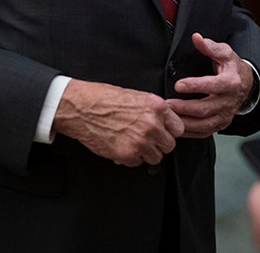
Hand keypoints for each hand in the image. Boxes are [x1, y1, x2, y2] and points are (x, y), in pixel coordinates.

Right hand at [52, 80, 183, 165]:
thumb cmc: (103, 99)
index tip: (162, 132)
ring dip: (145, 152)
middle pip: (169, 145)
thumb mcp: (136, 97)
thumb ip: (153, 111)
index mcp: (156, 107)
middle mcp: (152, 124)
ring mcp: (141, 141)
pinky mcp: (128, 154)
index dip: (168, 131)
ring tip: (131, 142)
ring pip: (156, 157)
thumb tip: (163, 123)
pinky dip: (130, 158)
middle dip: (158, 143)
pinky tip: (121, 146)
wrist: (81, 108)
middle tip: (144, 138)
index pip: (178, 128)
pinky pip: (138, 163)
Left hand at [168, 33, 253, 137]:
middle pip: (205, 108)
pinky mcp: (221, 124)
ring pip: (204, 124)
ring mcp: (226, 115)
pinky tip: (177, 127)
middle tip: (167, 104)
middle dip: (184, 108)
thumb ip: (210, 46)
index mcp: (231, 82)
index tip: (178, 85)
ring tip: (168, 116)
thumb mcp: (224, 52)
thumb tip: (196, 37)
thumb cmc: (232, 67)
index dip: (195, 86)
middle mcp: (229, 101)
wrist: (246, 84)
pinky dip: (190, 132)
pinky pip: (205, 132)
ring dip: (185, 122)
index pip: (212, 85)